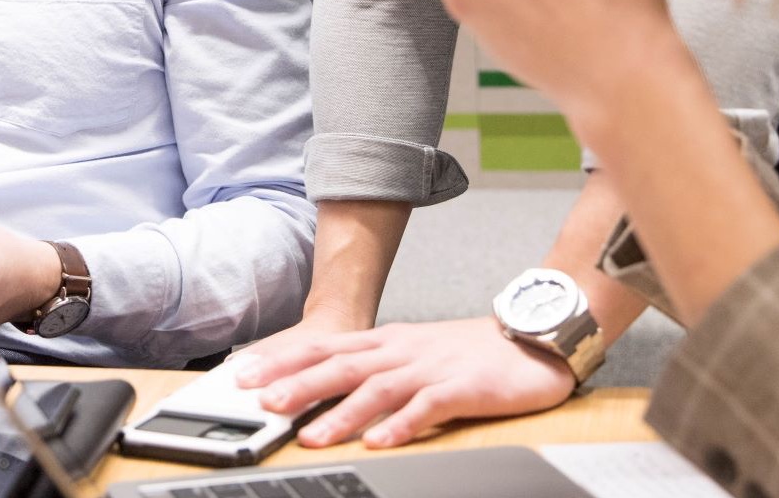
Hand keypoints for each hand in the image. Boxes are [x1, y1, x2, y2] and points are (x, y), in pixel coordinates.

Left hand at [235, 318, 574, 447]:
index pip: (325, 348)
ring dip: (343, 413)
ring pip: (379, 389)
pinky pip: (430, 407)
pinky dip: (405, 424)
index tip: (246, 375)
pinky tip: (383, 441)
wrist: (533, 336)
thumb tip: (321, 387)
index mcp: (386, 342)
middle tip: (263, 403)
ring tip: (313, 435)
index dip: (284, 361)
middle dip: (300, 385)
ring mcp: (432, 368)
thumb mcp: (412, 353)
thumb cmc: (470, 351)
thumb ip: (371, 368)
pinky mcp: (465, 387)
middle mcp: (402, 351)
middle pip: (342, 366)